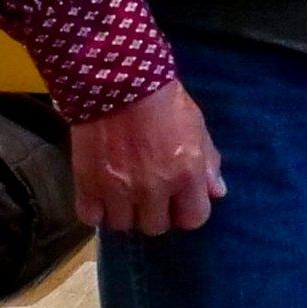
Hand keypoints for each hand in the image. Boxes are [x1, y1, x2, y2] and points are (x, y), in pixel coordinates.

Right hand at [72, 79, 222, 234]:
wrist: (118, 80)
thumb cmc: (164, 100)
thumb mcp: (196, 126)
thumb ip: (209, 163)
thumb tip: (217, 193)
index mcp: (186, 174)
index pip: (193, 219)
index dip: (186, 212)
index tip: (177, 203)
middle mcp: (154, 188)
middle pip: (156, 226)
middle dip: (154, 213)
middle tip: (147, 194)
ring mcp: (119, 189)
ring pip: (123, 225)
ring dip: (124, 212)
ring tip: (122, 193)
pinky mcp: (89, 184)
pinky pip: (91, 217)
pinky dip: (95, 210)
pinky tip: (99, 195)